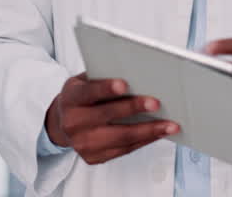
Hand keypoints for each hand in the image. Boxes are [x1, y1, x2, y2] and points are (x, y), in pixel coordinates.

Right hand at [45, 73, 178, 164]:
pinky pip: (124, 150)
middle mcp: (73, 123)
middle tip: (157, 104)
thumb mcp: (84, 81)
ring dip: (149, 131)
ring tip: (170, 125)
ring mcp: (83, 144)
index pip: (89, 92)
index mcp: (71, 99)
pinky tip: (158, 133)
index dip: (106, 88)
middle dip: (134, 109)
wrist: (62, 123)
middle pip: (108, 116)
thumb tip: (137, 74)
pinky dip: (144, 141)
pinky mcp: (93, 158)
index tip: (124, 84)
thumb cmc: (80, 97)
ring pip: (121, 138)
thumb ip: (103, 77)